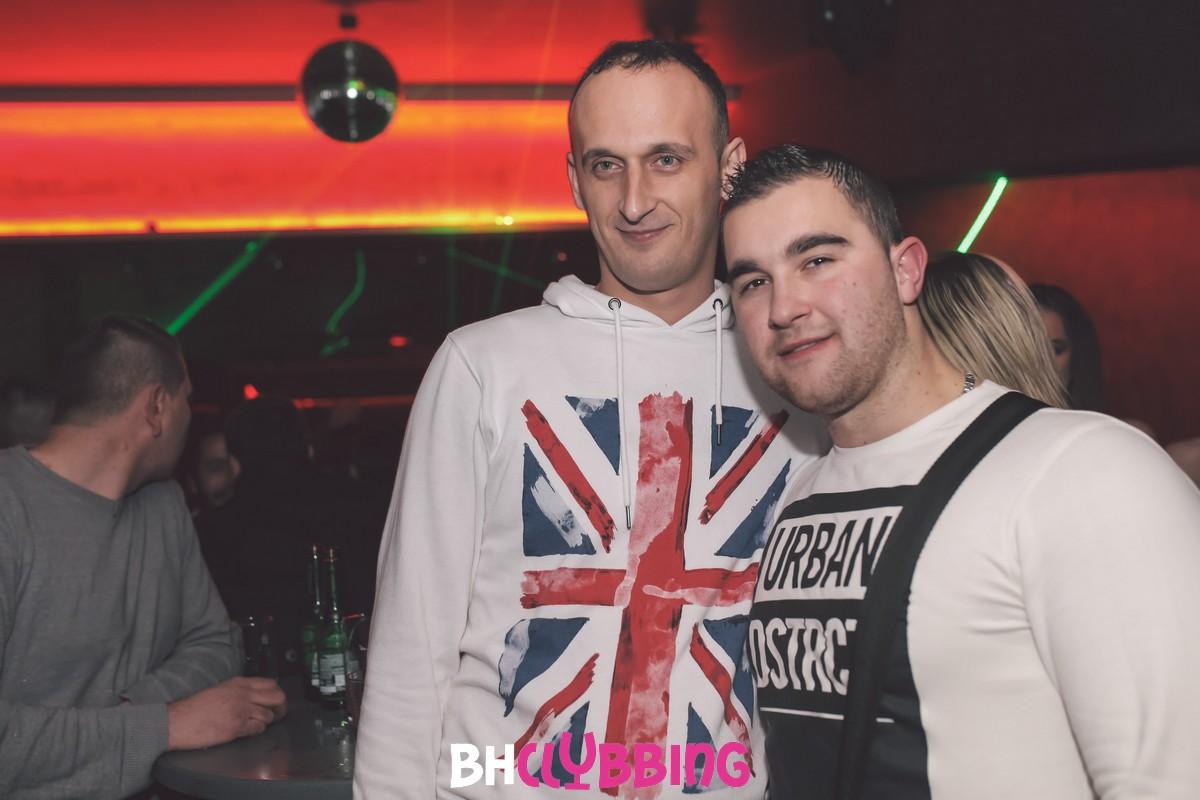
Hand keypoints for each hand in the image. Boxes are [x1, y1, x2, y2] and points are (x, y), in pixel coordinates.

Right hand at [166, 676, 287, 750]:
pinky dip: (257, 730)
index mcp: (238, 683)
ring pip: (269, 714)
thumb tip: (255, 696)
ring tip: (257, 723)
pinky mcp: (237, 727)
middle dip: (281, 707)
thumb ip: (239, 691)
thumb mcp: (220, 690)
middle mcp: (242, 694)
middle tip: (278, 713)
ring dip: (267, 721)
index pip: (270, 683)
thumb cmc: (195, 708)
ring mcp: (241, 710)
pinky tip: (249, 730)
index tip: (276, 700)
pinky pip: (258, 728)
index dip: (276, 693)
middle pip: (277, 697)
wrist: (178, 721)